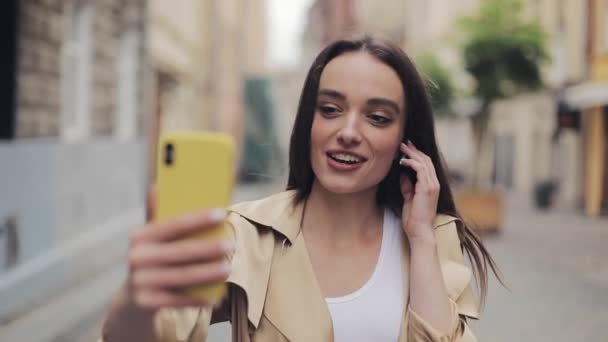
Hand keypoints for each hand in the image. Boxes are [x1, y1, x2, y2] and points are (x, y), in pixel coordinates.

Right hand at [126, 187, 233, 310]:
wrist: (132, 300)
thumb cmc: (152, 259)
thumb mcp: (150, 239)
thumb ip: (157, 215)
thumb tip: (157, 186)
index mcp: (139, 236)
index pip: (173, 224)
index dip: (199, 219)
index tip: (222, 214)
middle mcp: (137, 258)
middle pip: (180, 252)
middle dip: (209, 248)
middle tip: (232, 245)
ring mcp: (140, 282)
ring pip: (182, 276)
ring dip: (208, 273)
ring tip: (229, 268)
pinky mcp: (146, 303)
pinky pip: (178, 300)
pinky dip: (198, 298)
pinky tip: (217, 296)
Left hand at [399, 141, 439, 241]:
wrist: (420, 231)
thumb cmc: (414, 219)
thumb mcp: (409, 199)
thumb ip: (407, 187)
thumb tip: (403, 175)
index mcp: (432, 186)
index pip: (427, 165)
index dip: (417, 155)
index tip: (407, 149)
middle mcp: (434, 184)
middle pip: (426, 161)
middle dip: (414, 151)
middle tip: (404, 143)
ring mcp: (432, 185)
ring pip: (424, 163)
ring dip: (412, 154)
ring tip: (402, 148)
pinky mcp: (427, 188)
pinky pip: (420, 169)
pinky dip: (411, 163)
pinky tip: (402, 161)